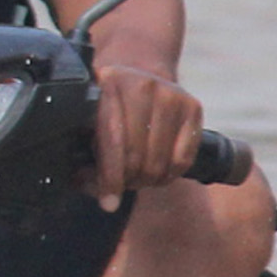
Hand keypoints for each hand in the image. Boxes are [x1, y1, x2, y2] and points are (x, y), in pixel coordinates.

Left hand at [87, 61, 203, 202]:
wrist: (137, 71)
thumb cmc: (105, 104)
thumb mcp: (86, 117)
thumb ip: (83, 151)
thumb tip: (92, 188)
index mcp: (106, 87)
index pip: (112, 142)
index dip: (110, 178)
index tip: (108, 204)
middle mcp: (141, 86)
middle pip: (137, 156)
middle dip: (127, 181)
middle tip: (120, 186)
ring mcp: (171, 95)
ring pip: (160, 162)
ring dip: (147, 181)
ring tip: (136, 179)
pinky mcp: (193, 107)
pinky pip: (183, 158)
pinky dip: (169, 175)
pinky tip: (158, 174)